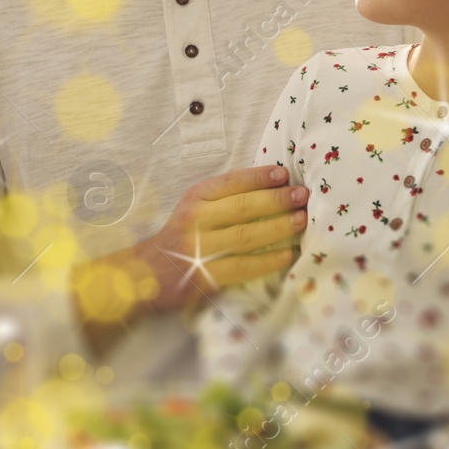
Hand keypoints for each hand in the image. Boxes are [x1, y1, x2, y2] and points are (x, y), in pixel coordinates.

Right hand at [131, 165, 307, 312]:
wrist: (147, 272)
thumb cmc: (181, 236)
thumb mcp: (194, 208)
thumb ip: (224, 198)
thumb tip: (272, 187)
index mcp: (195, 198)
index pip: (230, 182)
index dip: (259, 176)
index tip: (283, 174)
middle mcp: (195, 219)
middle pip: (242, 206)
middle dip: (276, 199)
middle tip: (302, 196)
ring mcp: (200, 248)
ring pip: (246, 235)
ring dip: (277, 227)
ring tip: (301, 221)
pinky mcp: (206, 274)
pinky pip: (243, 266)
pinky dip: (267, 260)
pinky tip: (287, 254)